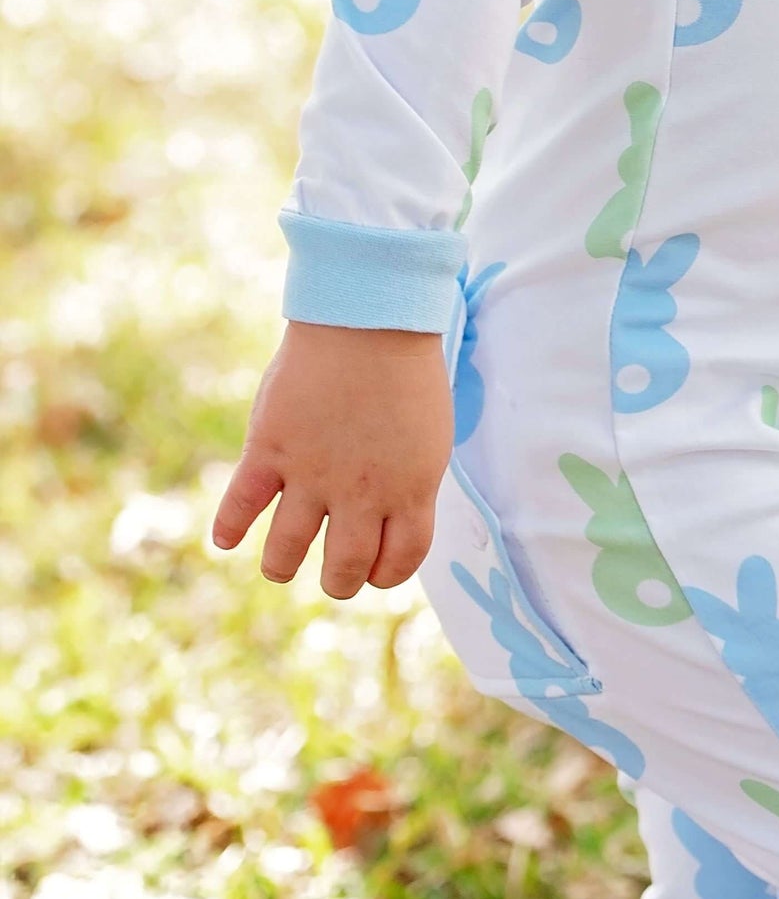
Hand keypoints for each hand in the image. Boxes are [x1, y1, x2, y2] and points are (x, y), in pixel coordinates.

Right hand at [211, 321, 452, 598]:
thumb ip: (411, 478)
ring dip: (281, 565)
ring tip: (281, 564)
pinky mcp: (269, 451)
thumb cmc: (407, 367)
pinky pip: (240, 506)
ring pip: (285, 552)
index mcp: (411, 489)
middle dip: (339, 581)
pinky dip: (228, 527)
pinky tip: (227, 537)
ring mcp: (311, 475)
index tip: (376, 568)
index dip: (387, 574)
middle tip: (332, 573)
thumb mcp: (431, 432)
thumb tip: (395, 512)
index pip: (400, 562)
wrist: (368, 317)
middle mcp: (361, 494)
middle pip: (344, 569)